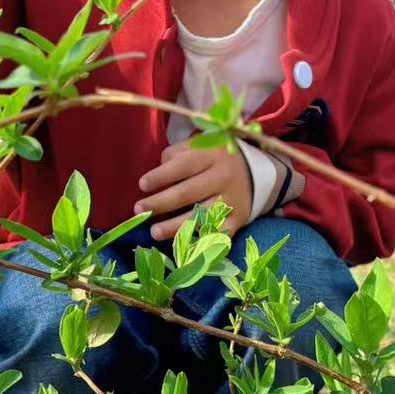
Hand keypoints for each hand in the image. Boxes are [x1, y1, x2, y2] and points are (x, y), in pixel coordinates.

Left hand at [135, 140, 251, 239]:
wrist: (255, 173)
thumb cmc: (213, 159)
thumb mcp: (198, 147)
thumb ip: (174, 158)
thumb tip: (155, 183)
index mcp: (212, 155)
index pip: (182, 166)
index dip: (161, 176)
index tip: (142, 185)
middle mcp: (224, 177)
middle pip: (188, 193)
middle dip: (160, 203)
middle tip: (139, 210)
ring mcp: (231, 200)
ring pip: (200, 216)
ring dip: (174, 226)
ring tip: (154, 232)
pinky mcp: (238, 220)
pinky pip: (215, 233)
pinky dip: (198, 241)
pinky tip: (181, 246)